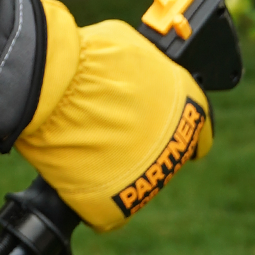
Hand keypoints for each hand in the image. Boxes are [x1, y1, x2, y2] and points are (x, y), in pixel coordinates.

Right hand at [14, 0, 211, 231]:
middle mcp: (176, 146)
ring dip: (116, 164)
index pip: (199, 130)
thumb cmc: (88, 58)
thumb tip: (138, 76)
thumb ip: (147, 70)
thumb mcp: (131, 47)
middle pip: (164, 155)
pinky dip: (92, 192)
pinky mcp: (116, 205)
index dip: (171, 123)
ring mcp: (147, 178)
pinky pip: (107, 207)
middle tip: (110, 126)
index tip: (152, 121)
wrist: (54, 84)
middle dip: (140, 143)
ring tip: (86, 141)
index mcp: (190, 107)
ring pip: (135, 180)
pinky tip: (76, 168)